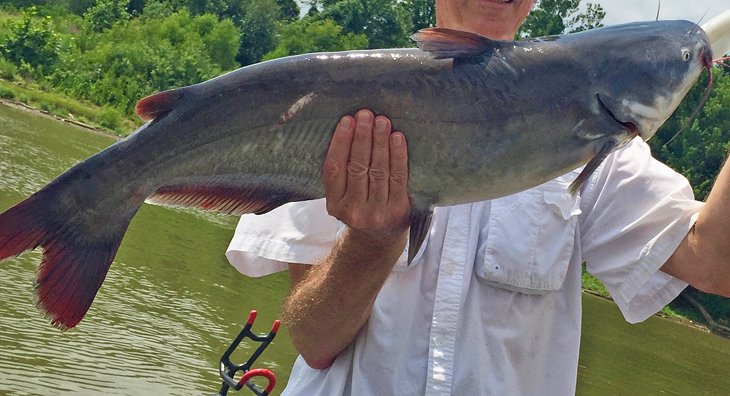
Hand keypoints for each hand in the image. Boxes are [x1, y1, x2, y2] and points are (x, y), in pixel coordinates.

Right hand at [323, 109, 409, 241]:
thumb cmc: (359, 207)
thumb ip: (341, 173)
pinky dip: (398, 156)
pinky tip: (397, 138)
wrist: (379, 239)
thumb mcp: (341, 197)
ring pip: (378, 170)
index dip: (340, 142)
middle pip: (357, 167)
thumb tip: (350, 128)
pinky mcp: (398, 210)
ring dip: (380, 142)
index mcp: (334, 204)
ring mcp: (376, 212)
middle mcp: (353, 210)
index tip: (347, 120)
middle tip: (366, 114)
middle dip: (362, 137)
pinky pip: (398, 178)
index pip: (334, 168)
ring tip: (382, 121)